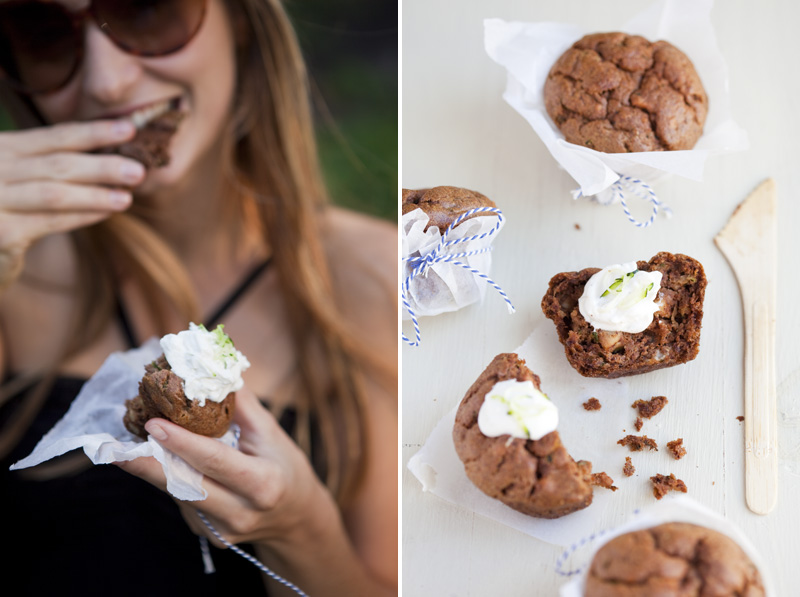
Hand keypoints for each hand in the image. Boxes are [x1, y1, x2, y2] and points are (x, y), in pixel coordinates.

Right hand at [0, 120, 144, 288]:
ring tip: (127, 197)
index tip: (129, 129)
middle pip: (58, 164)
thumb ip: (54, 165)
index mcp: (3, 147)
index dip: (94, 133)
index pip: (55, 137)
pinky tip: (105, 213)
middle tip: (139, 170)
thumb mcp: (23, 176)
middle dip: (102, 166)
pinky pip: (50, 221)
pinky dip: (81, 216)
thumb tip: (116, 158)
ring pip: (55, 194)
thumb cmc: (8, 208)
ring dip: (96, 195)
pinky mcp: (1, 231)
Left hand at [118, 389, 394, 594]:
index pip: (215, 461)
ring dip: (152, 468)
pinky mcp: (208, 534)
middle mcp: (241, 512)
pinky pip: (183, 502)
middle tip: (115, 445)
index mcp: (263, 484)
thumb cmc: (284, 465)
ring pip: (178, 494)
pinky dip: (171, 478)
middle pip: (186, 486)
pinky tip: (164, 461)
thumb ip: (239, 404)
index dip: (182, 443)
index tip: (153, 424)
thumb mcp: (270, 432)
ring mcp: (222, 529)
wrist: (296, 516)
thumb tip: (208, 369)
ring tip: (128, 445)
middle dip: (147, 464)